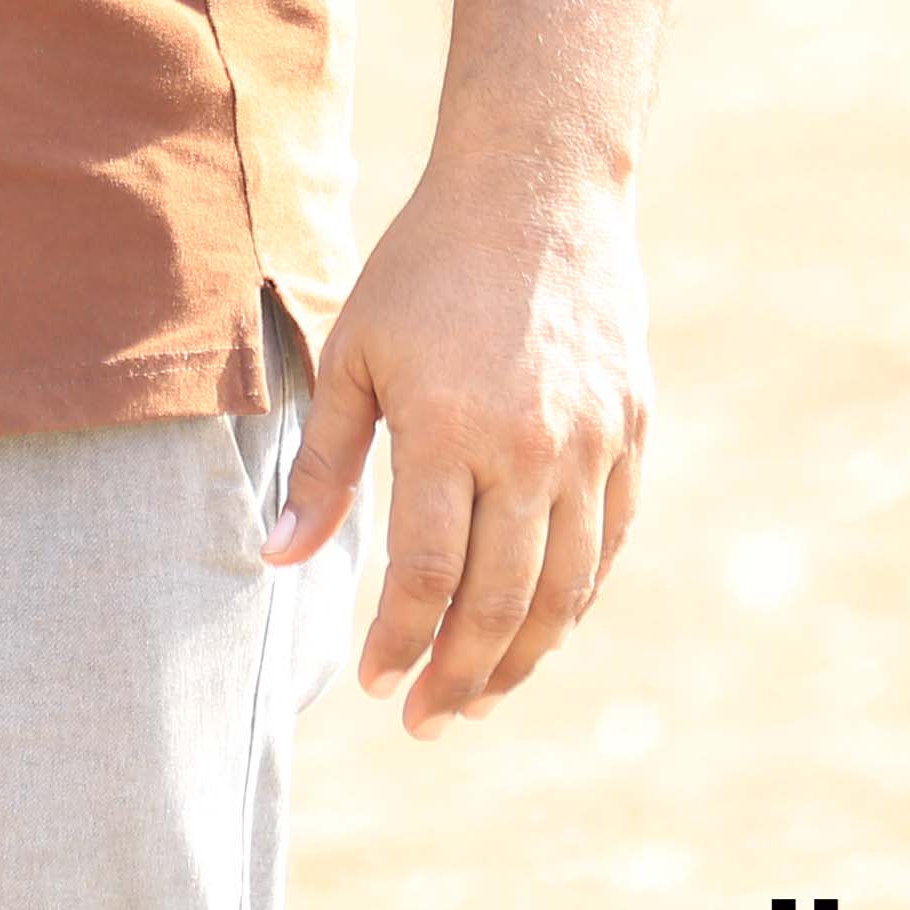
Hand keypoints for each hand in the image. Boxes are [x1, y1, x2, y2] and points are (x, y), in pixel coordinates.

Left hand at [261, 155, 654, 734]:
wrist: (537, 187)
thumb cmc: (426, 267)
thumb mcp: (355, 353)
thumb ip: (326, 467)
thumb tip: (279, 560)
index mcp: (451, 428)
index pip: (428, 577)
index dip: (400, 642)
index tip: (374, 683)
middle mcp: (531, 447)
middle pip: (500, 602)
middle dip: (460, 677)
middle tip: (425, 721)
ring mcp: (592, 442)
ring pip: (565, 588)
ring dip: (522, 657)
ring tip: (479, 698)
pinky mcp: (630, 430)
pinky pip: (609, 541)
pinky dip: (575, 597)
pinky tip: (539, 626)